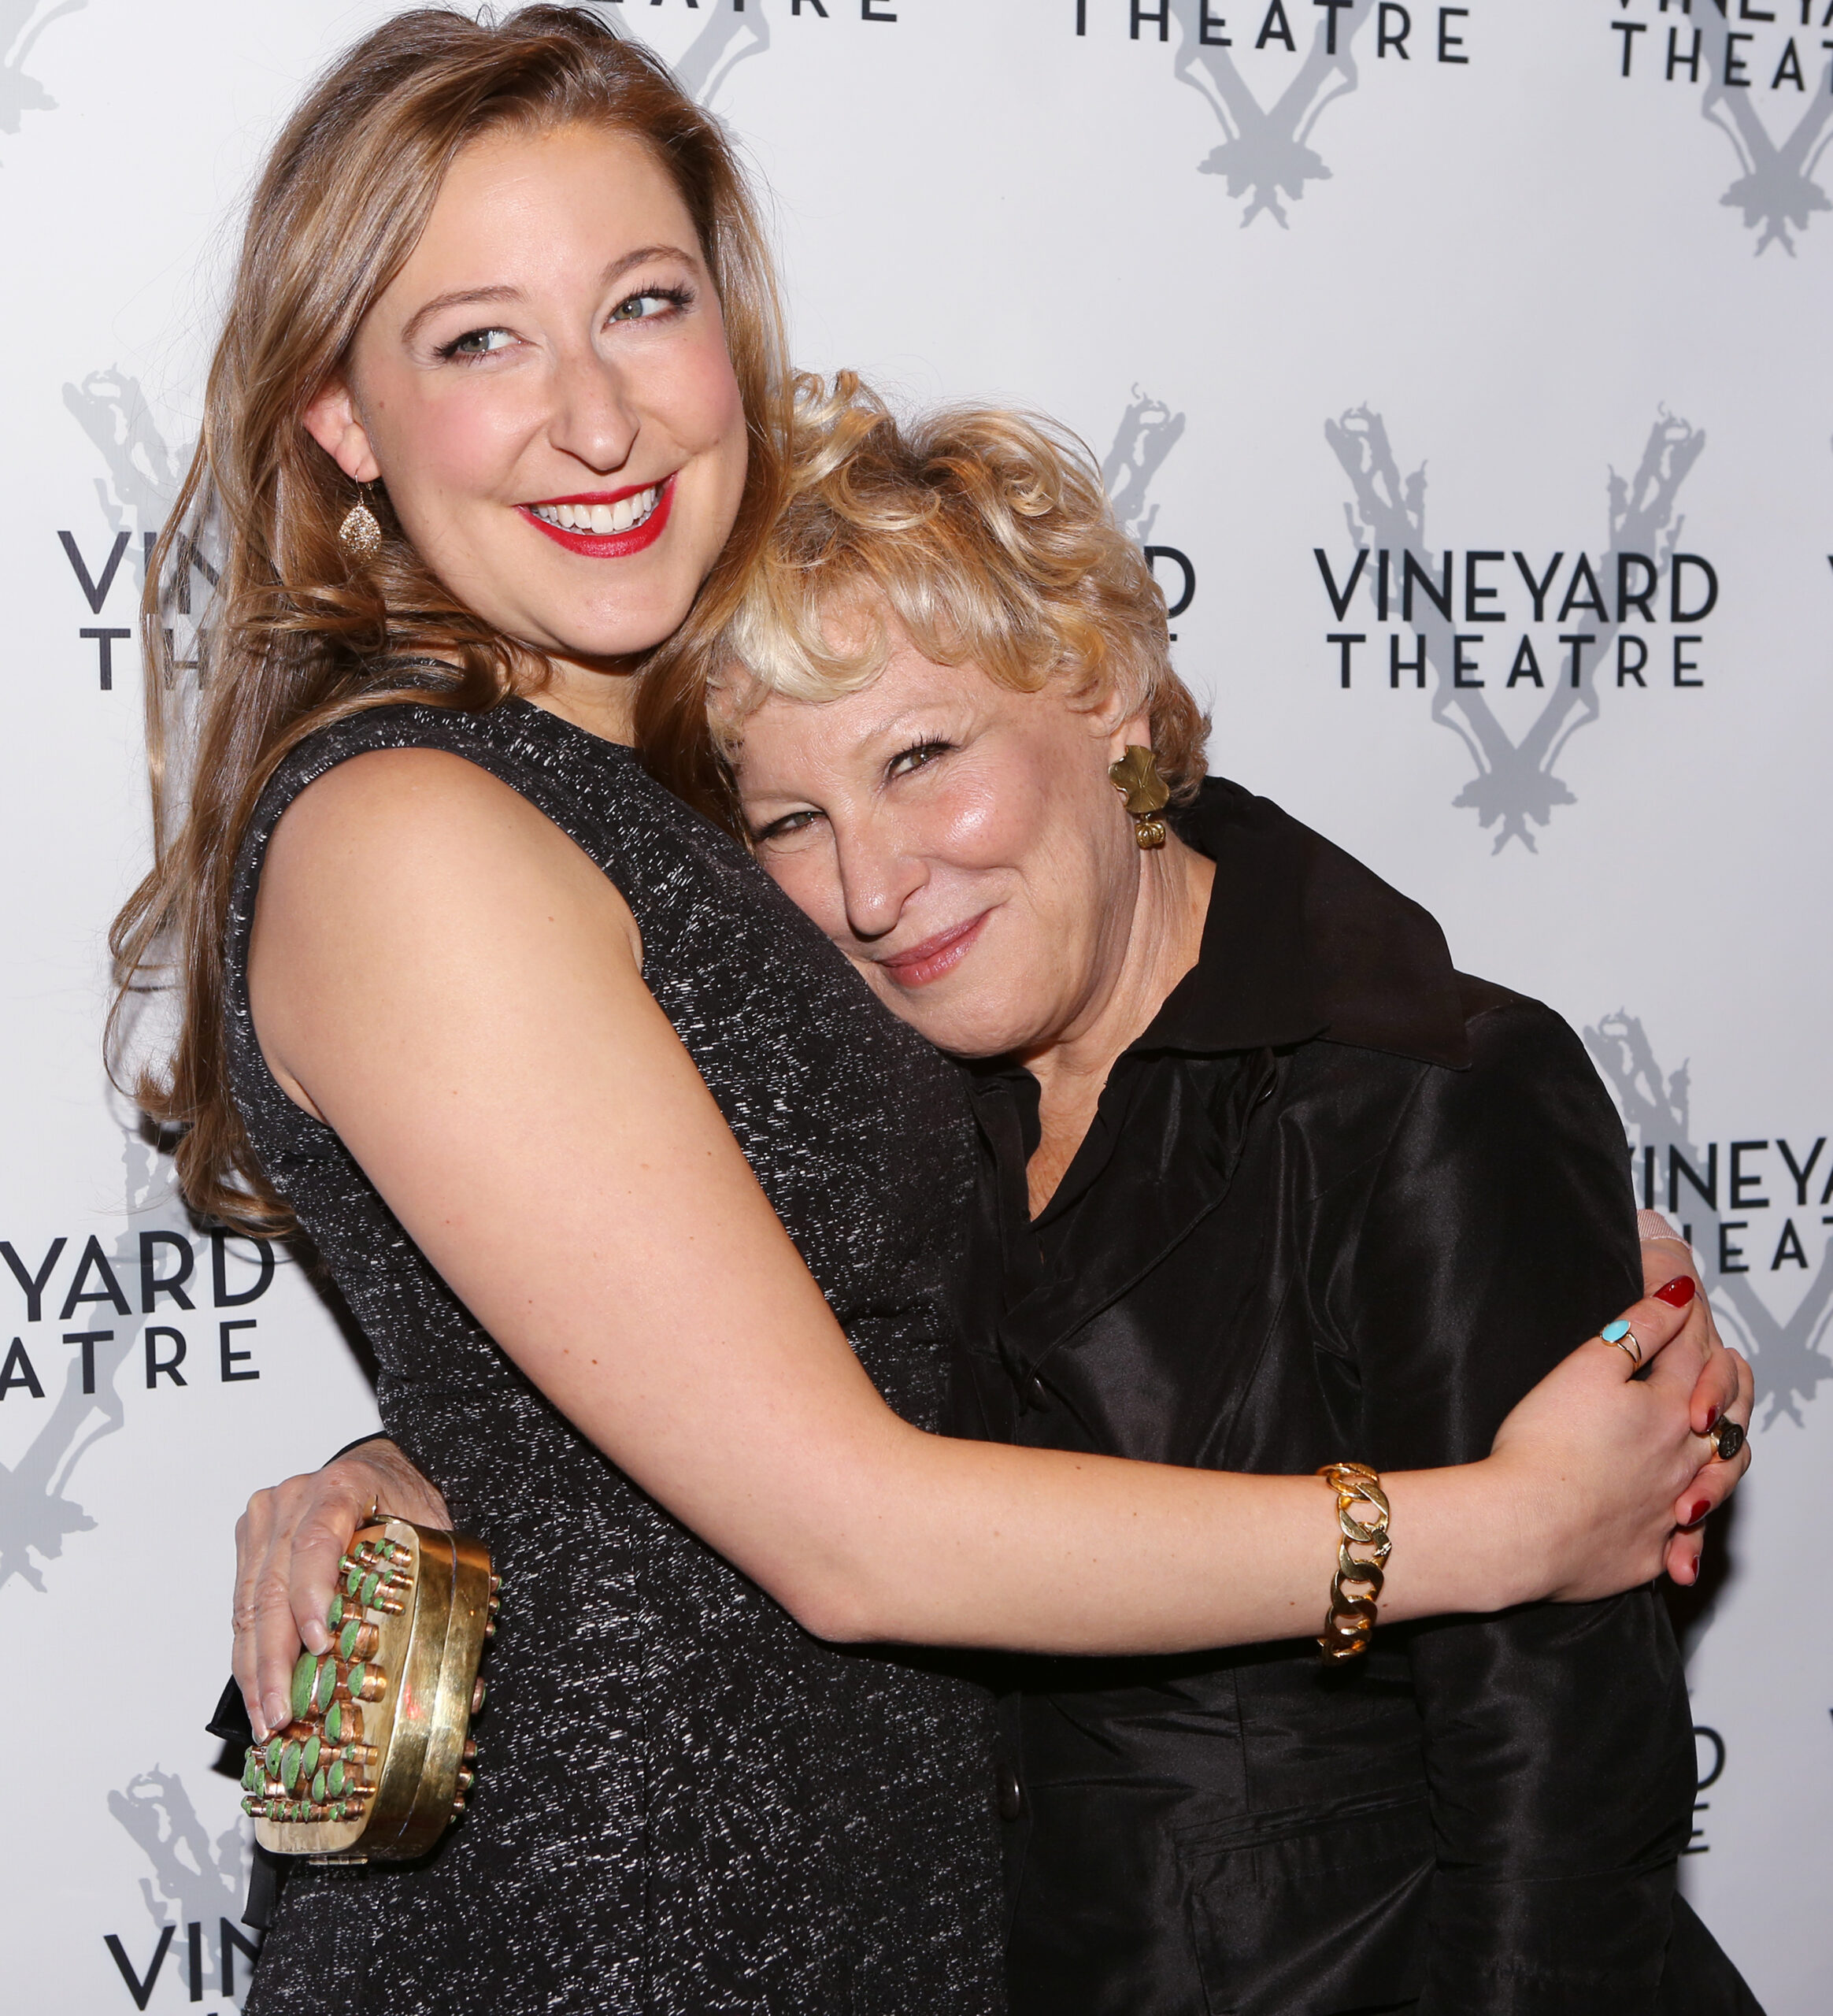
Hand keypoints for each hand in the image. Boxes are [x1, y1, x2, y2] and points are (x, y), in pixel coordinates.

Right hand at [232, 1438, 449, 1740]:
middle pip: (274, 1584)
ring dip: (256, 1668)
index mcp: (342, 1487)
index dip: (312, 1594)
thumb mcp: (431, 1530)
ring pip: (251, 1603)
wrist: (377, 1467)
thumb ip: (442, 1591)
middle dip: (276, 1658)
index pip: (318, 1541)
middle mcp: (294, 1499)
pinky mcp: (251, 1541)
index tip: (318, 1642)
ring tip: (267, 1718)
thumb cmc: (403, 1498)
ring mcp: (266, 1519)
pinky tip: (257, 1691)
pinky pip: (243, 1604)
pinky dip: (249, 1653)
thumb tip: (467, 1684)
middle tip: (283, 1712)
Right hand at [1488, 1273, 1753, 1604]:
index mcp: (1666, 1410)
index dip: (1690, 1331)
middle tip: (1716, 1383)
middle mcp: (1679, 1460)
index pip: (1694, 1358)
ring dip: (1717, 1468)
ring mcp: (1667, 1510)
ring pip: (1714, 1483)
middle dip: (1724, 1396)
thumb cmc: (1545, 1445)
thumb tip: (1679, 1295)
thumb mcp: (1588, 1366)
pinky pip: (1679, 1544)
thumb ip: (1639, 1328)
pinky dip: (1686, 1538)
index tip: (1685, 1314)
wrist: (1523, 1525)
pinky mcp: (1645, 1553)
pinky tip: (1675, 1533)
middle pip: (1723, 1422)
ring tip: (1710, 1459)